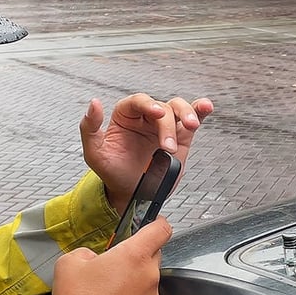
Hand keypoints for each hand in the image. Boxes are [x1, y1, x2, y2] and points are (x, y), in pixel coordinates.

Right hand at [50, 216, 172, 294]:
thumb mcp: (71, 261)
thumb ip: (88, 252)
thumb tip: (94, 259)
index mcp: (135, 255)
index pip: (161, 230)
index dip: (159, 222)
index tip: (153, 221)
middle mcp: (149, 275)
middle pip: (154, 254)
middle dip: (139, 252)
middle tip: (116, 258)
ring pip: (147, 277)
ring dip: (133, 275)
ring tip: (108, 283)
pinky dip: (130, 294)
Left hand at [79, 93, 213, 213]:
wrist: (130, 193)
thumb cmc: (112, 172)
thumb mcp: (94, 153)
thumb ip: (89, 128)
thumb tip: (94, 103)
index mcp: (125, 116)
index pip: (138, 102)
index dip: (148, 104)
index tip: (156, 113)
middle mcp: (146, 117)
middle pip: (162, 107)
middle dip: (167, 125)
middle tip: (168, 146)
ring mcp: (165, 126)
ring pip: (178, 108)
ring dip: (187, 113)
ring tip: (191, 126)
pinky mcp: (181, 137)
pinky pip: (193, 118)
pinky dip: (200, 110)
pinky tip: (206, 107)